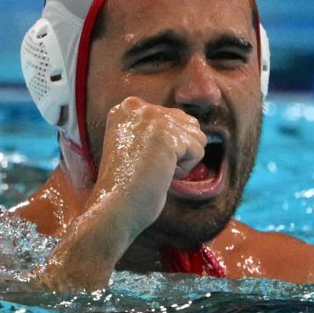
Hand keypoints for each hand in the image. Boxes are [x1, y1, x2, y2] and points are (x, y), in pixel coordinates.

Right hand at [92, 96, 205, 246]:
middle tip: (149, 166)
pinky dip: (184, 169)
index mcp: (126, 108)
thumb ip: (155, 128)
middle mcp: (137, 107)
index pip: (172, 116)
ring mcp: (152, 119)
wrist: (115, 205)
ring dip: (182, 159)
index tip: (141, 159)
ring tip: (156, 169)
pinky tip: (160, 174)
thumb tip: (193, 125)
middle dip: (176, 149)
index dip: (166, 144)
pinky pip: (198, 151)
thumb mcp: (135, 142)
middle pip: (186, 123)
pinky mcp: (167, 136)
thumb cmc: (126, 184)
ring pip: (196, 136)